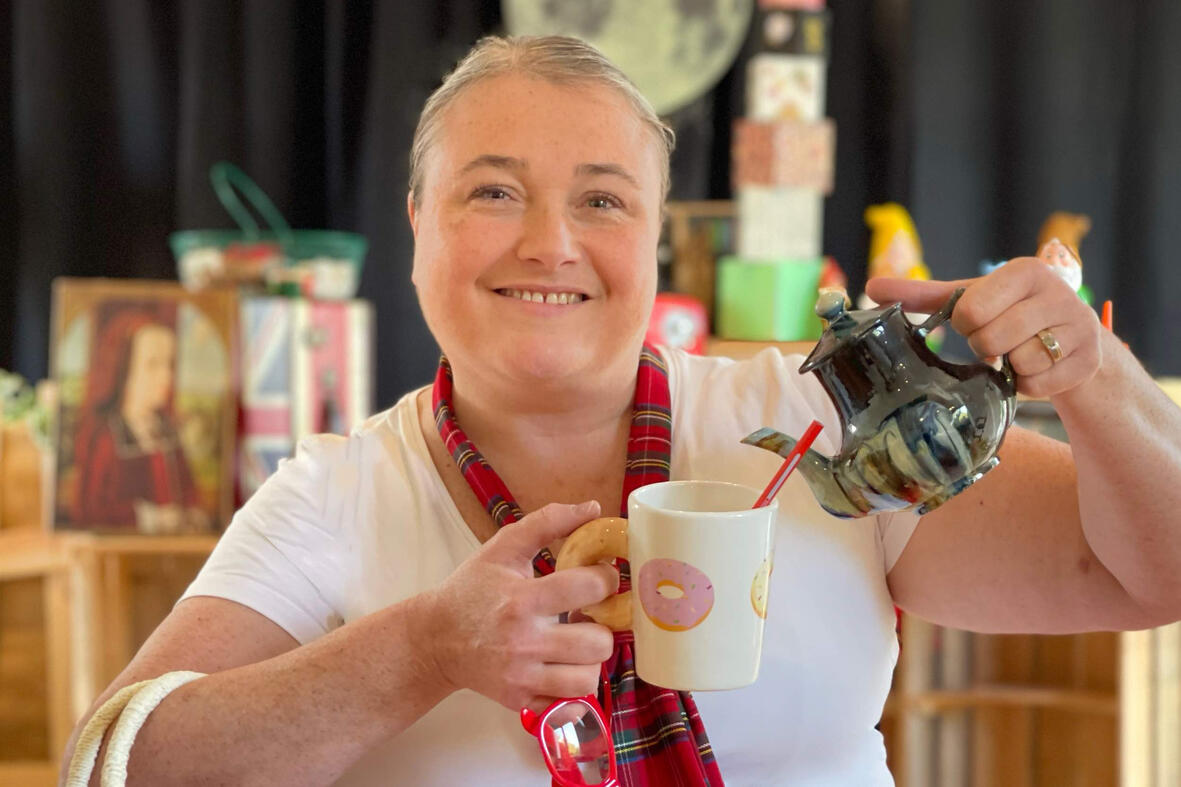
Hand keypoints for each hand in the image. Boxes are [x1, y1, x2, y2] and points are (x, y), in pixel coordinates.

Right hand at [422, 501, 617, 712]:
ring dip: (590, 659)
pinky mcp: (520, 701)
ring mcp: (522, 676)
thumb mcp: (502, 548)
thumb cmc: (472, 589)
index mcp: (522, 598)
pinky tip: (564, 667)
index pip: (589, 587)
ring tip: (576, 643)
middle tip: (588, 617)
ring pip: (589, 677)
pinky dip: (574, 688)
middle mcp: (524, 641)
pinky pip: (569, 705)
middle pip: (597, 642)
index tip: (598, 578)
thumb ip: (547, 522)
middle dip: (603, 626)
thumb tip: (592, 508)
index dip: (605, 578)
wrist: (434, 639)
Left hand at [866, 258, 1101, 397]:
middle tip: (995, 340)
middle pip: (991, 339)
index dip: (965, 324)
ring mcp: (1079, 327)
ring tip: (1017, 352)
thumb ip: (924, 295)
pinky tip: (1034, 369)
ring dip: (1008, 366)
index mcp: (1024, 271)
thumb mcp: (971, 298)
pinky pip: (1038, 386)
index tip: (975, 321)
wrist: (1070, 339)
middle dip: (984, 347)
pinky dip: (1028, 385)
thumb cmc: (1009, 313)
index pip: (970, 310)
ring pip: (1018, 362)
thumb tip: (872, 289)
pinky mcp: (1088, 360)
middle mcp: (1058, 293)